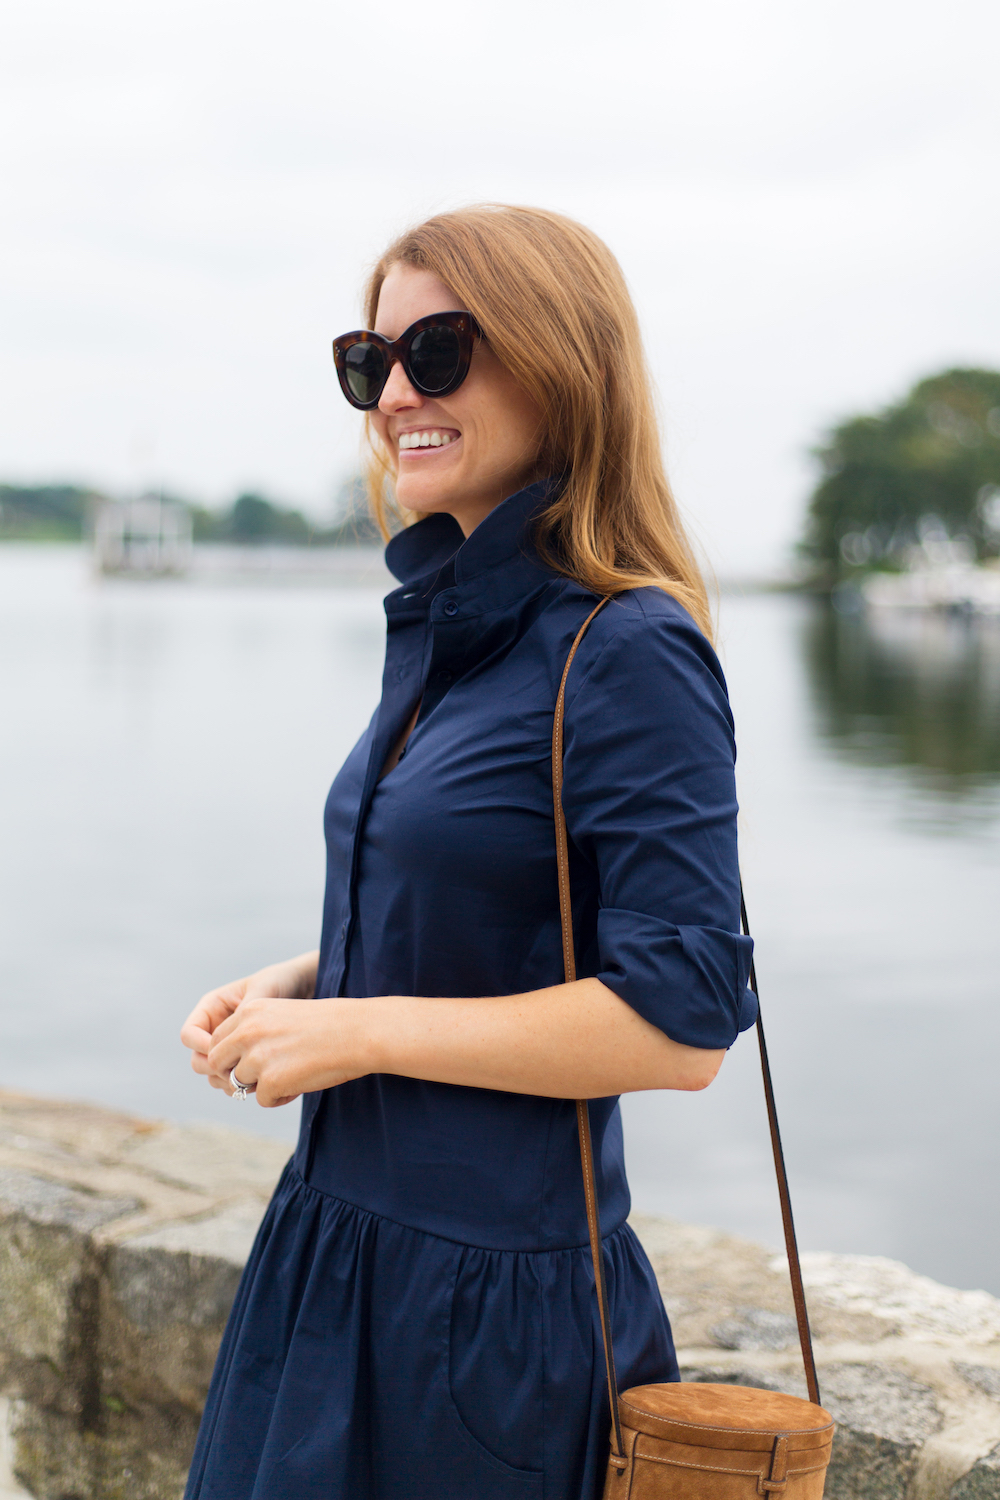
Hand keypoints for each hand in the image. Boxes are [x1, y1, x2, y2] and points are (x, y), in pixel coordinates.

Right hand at [180, 951, 318, 1096]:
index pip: (189, 1034)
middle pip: (198, 1060)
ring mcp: (228, 1048)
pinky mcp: (244, 1062)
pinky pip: (233, 1080)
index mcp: (211, 1008)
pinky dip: (243, 1085)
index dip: (201, 1046)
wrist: (302, 989)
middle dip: (215, 1069)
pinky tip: (262, 1083)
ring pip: (214, 1075)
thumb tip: (234, 1039)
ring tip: (253, 1079)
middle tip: (238, 1072)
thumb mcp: (262, 989)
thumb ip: (246, 1011)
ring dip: (229, 1082)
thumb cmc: (279, 982)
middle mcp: (215, 1030)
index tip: (226, 1051)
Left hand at [206, 997, 372, 1107]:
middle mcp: (247, 1032)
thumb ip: (254, 1031)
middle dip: (234, 1072)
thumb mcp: (281, 1015)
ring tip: (289, 1077)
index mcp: (249, 1011)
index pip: (217, 1040)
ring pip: (238, 1083)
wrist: (358, 1032)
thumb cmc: (328, 1023)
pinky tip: (300, 1084)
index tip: (249, 1061)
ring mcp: (257, 1057)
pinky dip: (280, 1098)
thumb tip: (234, 1064)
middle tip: (260, 1076)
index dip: (231, 1055)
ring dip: (260, 1085)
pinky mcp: (271, 1081)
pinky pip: (263, 1100)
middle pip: (217, 1063)